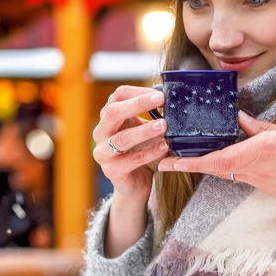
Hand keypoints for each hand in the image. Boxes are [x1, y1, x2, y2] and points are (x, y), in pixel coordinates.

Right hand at [93, 85, 169, 202]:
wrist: (136, 183)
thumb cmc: (142, 151)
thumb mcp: (147, 130)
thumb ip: (154, 116)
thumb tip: (174, 99)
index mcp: (109, 118)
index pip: (118, 96)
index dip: (138, 92)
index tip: (160, 93)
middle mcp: (101, 133)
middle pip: (113, 112)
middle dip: (137, 104)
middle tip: (160, 99)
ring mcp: (103, 153)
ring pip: (122, 138)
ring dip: (144, 130)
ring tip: (164, 125)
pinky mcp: (112, 171)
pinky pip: (132, 160)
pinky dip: (150, 152)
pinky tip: (165, 147)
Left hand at [157, 112, 275, 248]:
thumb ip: (262, 127)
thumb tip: (239, 119)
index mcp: (264, 149)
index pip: (219, 158)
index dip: (191, 161)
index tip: (170, 162)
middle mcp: (256, 167)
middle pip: (215, 167)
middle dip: (189, 163)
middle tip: (165, 158)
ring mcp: (259, 180)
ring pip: (224, 171)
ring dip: (204, 164)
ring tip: (184, 155)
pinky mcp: (264, 186)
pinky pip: (238, 174)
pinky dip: (223, 166)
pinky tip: (216, 157)